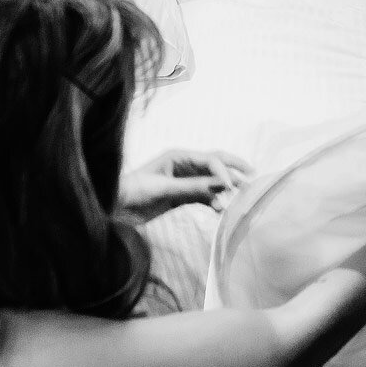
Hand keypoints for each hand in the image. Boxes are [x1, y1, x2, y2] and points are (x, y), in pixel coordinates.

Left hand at [116, 149, 253, 224]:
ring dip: (224, 189)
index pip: (210, 160)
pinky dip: (213, 201)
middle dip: (233, 169)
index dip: (223, 172)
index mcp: (178, 157)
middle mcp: (184, 166)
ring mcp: (183, 181)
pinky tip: (220, 209)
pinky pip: (203, 196)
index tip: (232, 187)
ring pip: (212, 182)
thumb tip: (222, 185)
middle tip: (253, 175)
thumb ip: (193, 187)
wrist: (112, 209)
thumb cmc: (132, 193)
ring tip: (239, 198)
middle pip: (215, 164)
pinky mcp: (181, 196)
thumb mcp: (163, 189)